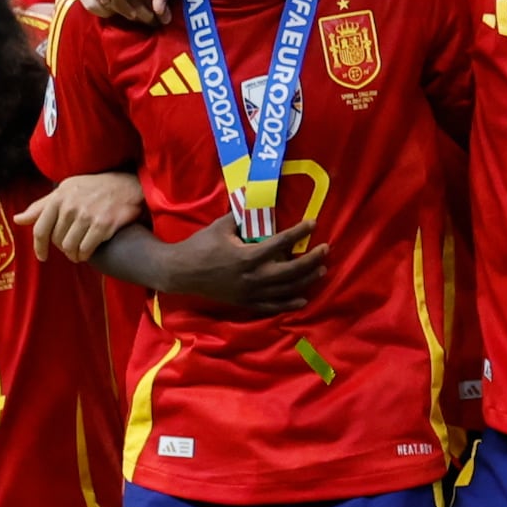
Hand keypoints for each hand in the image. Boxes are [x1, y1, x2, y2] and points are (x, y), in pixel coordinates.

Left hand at [29, 170, 143, 261]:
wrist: (128, 185)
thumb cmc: (95, 188)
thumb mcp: (66, 190)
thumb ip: (41, 206)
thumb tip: (18, 219)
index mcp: (59, 197)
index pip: (40, 228)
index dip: (39, 246)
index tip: (42, 257)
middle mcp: (70, 206)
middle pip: (57, 240)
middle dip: (62, 248)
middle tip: (71, 248)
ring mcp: (87, 215)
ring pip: (70, 247)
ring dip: (74, 255)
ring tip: (79, 253)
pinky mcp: (103, 224)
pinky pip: (86, 248)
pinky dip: (85, 255)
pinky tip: (88, 253)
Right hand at [144, 212, 330, 313]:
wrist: (180, 272)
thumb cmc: (200, 246)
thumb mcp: (221, 226)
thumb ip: (242, 216)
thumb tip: (259, 200)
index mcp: (246, 256)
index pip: (280, 243)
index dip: (299, 232)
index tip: (313, 223)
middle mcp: (252, 277)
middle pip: (291, 271)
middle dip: (312, 260)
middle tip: (325, 250)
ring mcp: (249, 293)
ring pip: (285, 290)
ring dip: (307, 280)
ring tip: (321, 270)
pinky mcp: (245, 303)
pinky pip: (272, 307)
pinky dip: (289, 304)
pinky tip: (303, 299)